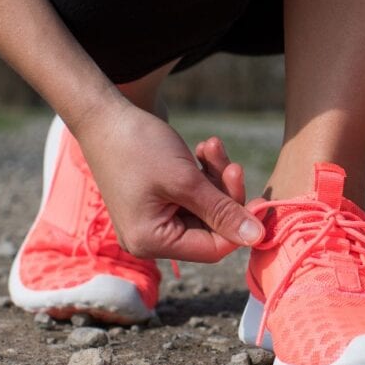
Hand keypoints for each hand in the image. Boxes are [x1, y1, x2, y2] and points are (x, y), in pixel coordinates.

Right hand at [73, 100, 263, 261]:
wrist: (104, 115)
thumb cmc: (138, 147)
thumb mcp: (186, 180)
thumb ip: (223, 211)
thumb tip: (258, 238)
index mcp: (152, 242)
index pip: (212, 248)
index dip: (239, 226)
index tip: (259, 198)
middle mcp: (151, 238)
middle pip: (210, 227)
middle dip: (225, 193)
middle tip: (233, 164)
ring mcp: (153, 218)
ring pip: (205, 207)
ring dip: (215, 177)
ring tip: (212, 145)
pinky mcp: (157, 199)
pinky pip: (192, 195)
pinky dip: (202, 174)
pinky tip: (202, 148)